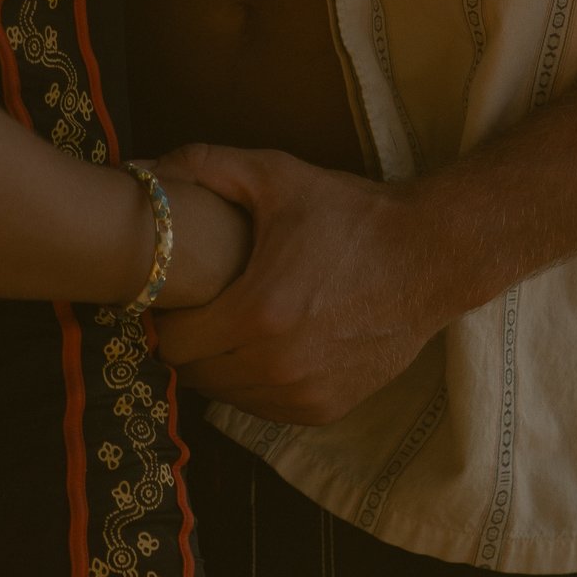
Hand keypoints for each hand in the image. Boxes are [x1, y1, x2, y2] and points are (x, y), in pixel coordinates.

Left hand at [149, 146, 447, 427]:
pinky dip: (256, 383)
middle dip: (190, 342)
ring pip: (227, 395)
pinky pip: (264, 408)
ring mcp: (303, 394)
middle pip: (194, 373)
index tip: (176, 296)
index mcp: (258, 313)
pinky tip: (267, 346)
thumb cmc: (351, 215)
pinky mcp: (326, 409)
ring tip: (233, 326)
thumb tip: (145, 169)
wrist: (430, 256)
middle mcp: (277, 365)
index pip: (173, 341)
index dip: (166, 317)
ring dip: (221, 365)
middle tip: (201, 309)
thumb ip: (206, 166)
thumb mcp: (278, 176)